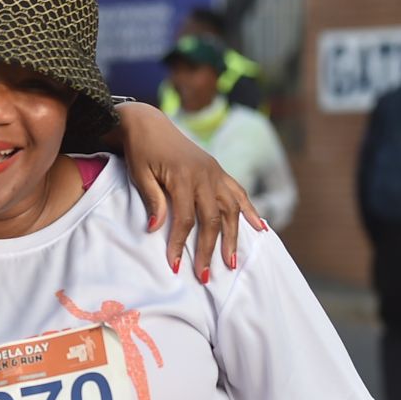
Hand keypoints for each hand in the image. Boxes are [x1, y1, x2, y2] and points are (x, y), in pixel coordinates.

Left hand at [114, 102, 263, 277]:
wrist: (149, 124)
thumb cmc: (141, 151)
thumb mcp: (140, 175)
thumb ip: (153, 200)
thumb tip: (155, 229)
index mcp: (183, 176)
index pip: (185, 219)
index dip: (180, 244)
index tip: (175, 266)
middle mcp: (205, 175)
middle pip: (212, 219)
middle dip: (210, 250)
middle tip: (205, 276)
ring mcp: (215, 172)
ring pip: (231, 209)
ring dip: (234, 237)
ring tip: (232, 262)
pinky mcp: (218, 171)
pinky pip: (239, 193)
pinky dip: (250, 211)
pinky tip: (260, 228)